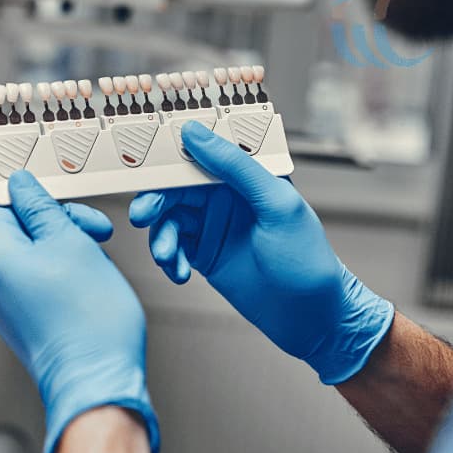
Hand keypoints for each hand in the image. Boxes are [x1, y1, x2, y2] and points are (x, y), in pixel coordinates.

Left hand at [0, 171, 158, 452]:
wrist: (98, 382)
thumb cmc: (89, 319)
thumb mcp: (70, 243)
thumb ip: (41, 209)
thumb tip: (20, 185)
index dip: (28, 196)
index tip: (58, 195)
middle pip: (19, 232)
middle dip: (58, 224)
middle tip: (95, 231)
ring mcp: (9, 308)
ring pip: (36, 258)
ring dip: (68, 250)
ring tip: (98, 264)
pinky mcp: (28, 326)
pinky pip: (41, 286)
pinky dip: (66, 277)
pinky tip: (92, 287)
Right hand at [129, 121, 393, 384]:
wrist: (311, 319)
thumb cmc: (307, 259)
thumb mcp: (276, 205)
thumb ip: (236, 167)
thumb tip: (196, 132)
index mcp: (246, 175)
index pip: (201, 152)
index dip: (169, 153)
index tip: (142, 160)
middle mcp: (225, 196)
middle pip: (174, 187)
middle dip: (154, 201)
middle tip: (142, 217)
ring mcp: (212, 226)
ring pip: (169, 219)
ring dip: (162, 237)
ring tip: (167, 258)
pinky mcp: (203, 254)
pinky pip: (172, 247)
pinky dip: (168, 259)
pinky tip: (179, 274)